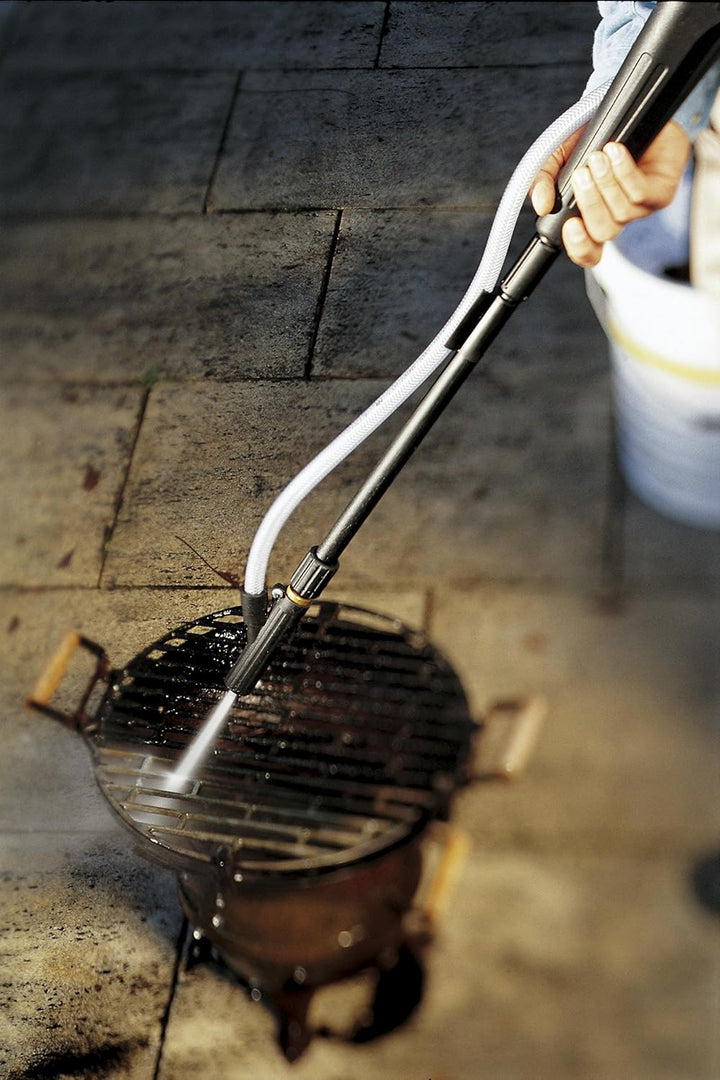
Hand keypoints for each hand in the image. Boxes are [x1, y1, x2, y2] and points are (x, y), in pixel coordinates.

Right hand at [530, 120, 690, 267]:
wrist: (635, 113)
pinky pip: (640, 193)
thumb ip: (544, 180)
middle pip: (603, 233)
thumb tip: (541, 205)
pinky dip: (624, 173)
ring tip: (597, 156)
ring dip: (606, 182)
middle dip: (589, 204)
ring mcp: (641, 209)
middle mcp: (618, 218)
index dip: (579, 248)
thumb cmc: (597, 138)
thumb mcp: (561, 155)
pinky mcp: (661, 193)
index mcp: (593, 219)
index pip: (588, 252)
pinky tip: (615, 152)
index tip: (570, 225)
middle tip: (580, 174)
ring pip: (622, 212)